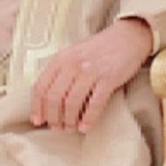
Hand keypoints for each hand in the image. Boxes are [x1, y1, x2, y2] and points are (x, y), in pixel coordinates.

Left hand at [32, 18, 153, 131]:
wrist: (128, 37)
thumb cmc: (100, 49)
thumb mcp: (74, 54)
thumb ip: (61, 72)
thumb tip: (48, 100)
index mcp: (61, 58)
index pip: (40, 87)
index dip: (37, 107)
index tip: (38, 120)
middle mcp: (73, 64)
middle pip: (54, 98)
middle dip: (53, 117)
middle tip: (56, 128)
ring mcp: (91, 71)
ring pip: (72, 103)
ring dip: (69, 121)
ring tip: (70, 129)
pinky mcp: (108, 78)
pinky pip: (94, 104)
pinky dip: (88, 119)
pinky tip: (85, 127)